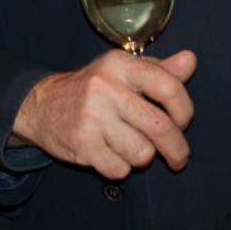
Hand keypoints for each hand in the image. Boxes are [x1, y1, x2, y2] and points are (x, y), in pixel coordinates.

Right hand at [9, 49, 197, 180]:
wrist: (40, 105)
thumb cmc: (91, 89)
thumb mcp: (121, 71)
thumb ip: (158, 69)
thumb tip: (190, 60)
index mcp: (119, 65)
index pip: (169, 87)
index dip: (185, 111)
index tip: (183, 123)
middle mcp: (104, 88)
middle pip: (160, 127)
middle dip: (177, 149)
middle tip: (178, 158)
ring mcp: (91, 117)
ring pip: (142, 153)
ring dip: (141, 157)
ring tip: (128, 146)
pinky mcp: (81, 144)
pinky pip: (120, 169)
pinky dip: (119, 167)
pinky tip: (109, 153)